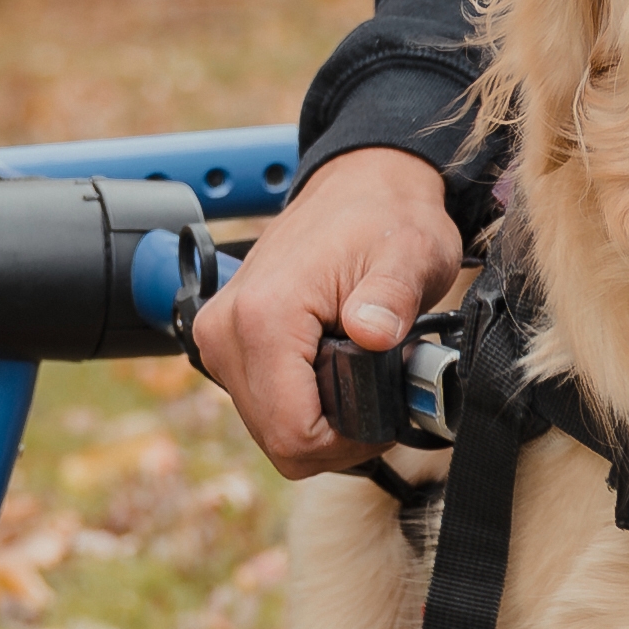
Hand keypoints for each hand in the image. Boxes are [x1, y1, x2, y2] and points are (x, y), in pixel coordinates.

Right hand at [192, 144, 465, 477]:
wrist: (357, 187)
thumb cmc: (385, 219)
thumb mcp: (410, 255)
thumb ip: (392, 297)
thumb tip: (373, 333)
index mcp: (262, 317)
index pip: (292, 434)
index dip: (348, 442)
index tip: (385, 414)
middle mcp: (225, 331)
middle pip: (277, 440)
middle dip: (336, 435)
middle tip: (380, 396)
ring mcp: (218, 339)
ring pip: (268, 429)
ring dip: (319, 421)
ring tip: (360, 376)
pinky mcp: (225, 342)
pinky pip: (262, 405)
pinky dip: (302, 404)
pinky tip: (334, 371)